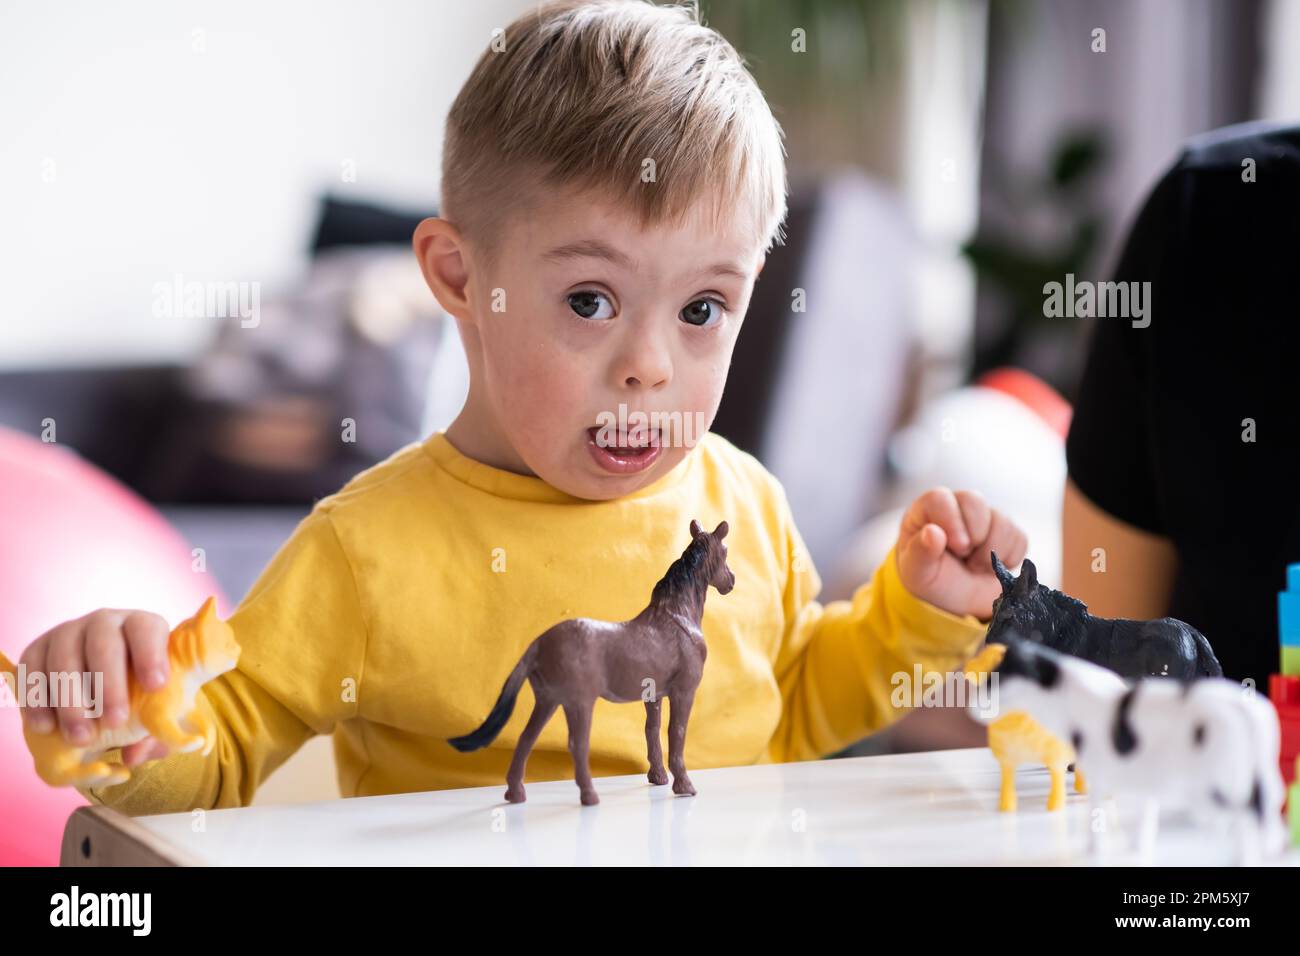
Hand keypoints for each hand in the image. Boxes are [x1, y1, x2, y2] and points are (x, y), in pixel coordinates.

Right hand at [19, 609, 173, 767]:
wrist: (104, 685)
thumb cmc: (141, 693)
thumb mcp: (159, 708)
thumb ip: (156, 731)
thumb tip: (134, 755)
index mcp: (143, 626)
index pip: (146, 629)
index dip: (150, 655)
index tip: (156, 686)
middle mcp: (105, 622)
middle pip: (103, 643)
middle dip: (108, 686)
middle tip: (114, 723)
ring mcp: (68, 632)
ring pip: (64, 658)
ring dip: (70, 701)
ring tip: (81, 737)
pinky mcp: (38, 649)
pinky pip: (31, 671)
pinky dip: (37, 700)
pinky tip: (46, 727)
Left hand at [896, 488, 1027, 619]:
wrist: (958, 600)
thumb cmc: (932, 580)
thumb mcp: (917, 573)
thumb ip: (920, 552)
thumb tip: (932, 532)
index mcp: (927, 511)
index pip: (941, 499)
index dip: (952, 521)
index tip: (958, 548)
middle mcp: (956, 506)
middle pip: (974, 501)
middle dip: (975, 534)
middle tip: (965, 556)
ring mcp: (984, 516)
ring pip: (1001, 519)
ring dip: (992, 550)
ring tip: (975, 565)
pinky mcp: (1007, 531)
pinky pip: (1019, 537)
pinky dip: (1008, 558)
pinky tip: (991, 567)